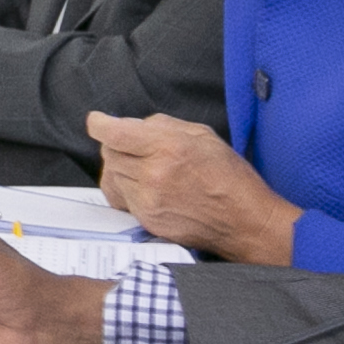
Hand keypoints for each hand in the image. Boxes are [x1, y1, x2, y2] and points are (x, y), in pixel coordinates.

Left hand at [87, 111, 303, 264]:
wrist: (245, 221)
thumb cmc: (229, 177)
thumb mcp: (202, 135)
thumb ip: (162, 126)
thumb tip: (133, 124)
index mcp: (168, 147)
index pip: (114, 133)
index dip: (99, 124)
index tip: (98, 122)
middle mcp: (154, 173)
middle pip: (109, 153)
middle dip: (117, 147)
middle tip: (135, 148)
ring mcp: (148, 200)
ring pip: (112, 176)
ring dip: (122, 169)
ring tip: (146, 169)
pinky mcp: (147, 220)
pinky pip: (121, 199)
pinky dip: (128, 190)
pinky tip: (147, 188)